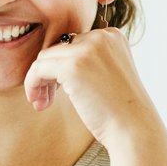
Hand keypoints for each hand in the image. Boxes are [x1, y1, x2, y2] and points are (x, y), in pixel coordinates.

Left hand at [23, 27, 163, 147]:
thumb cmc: (120, 110)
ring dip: (40, 80)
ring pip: (45, 57)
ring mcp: (87, 49)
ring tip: (43, 102)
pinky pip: (38, 69)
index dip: (63, 66)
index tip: (61, 89)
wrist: (134, 130)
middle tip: (48, 98)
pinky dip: (32, 84)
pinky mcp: (72, 65)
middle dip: (50, 73)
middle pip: (58, 48)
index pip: (74, 42)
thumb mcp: (108, 74)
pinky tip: (38, 102)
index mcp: (112, 35)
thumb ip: (88, 61)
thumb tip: (50, 60)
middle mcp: (101, 36)